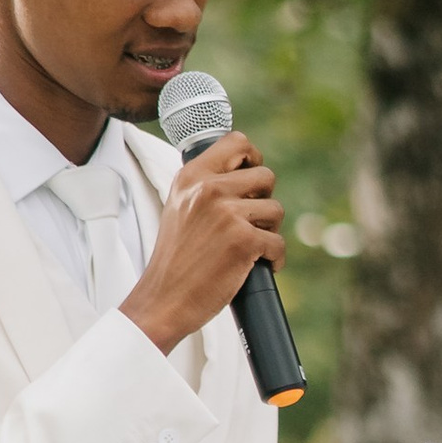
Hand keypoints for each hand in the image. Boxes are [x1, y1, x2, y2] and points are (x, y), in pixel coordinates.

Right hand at [121, 130, 281, 354]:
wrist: (163, 300)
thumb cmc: (175, 259)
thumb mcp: (179, 207)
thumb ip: (204, 185)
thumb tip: (245, 170)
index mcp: (191, 176)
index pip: (237, 142)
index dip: (253, 158)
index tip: (251, 178)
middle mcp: (208, 189)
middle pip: (266, 176)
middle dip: (264, 201)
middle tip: (250, 223)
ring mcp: (227, 214)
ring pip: (276, 209)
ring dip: (269, 230)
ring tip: (249, 246)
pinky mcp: (244, 241)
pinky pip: (278, 242)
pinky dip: (274, 259)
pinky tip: (257, 266)